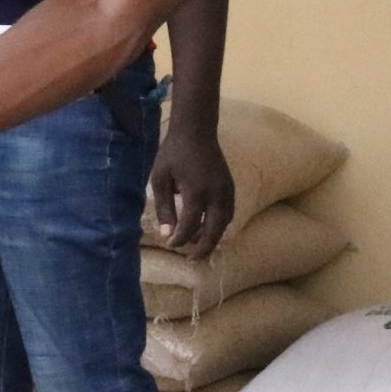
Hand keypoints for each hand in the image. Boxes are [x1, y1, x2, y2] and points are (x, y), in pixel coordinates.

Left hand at [148, 127, 235, 260]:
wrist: (196, 131)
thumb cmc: (173, 154)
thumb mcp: (160, 179)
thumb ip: (164, 208)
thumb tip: (166, 234)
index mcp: (197, 192)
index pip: (190, 225)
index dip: (180, 239)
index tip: (169, 244)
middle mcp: (216, 194)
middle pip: (214, 231)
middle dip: (203, 248)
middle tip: (191, 260)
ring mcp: (227, 190)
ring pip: (225, 224)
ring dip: (213, 238)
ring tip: (197, 247)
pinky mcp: (230, 187)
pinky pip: (228, 213)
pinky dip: (219, 225)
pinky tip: (207, 229)